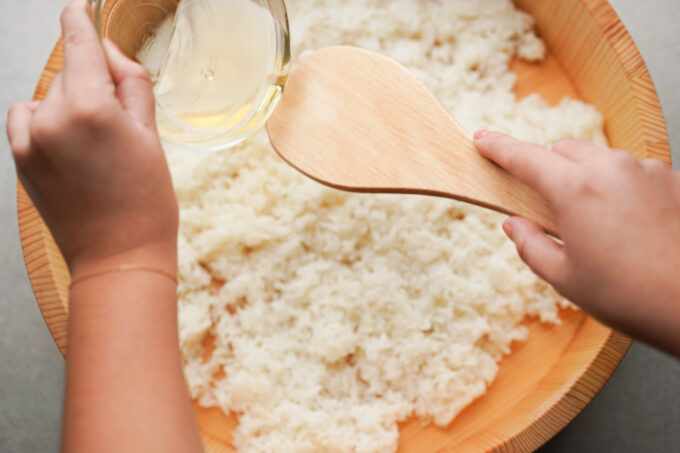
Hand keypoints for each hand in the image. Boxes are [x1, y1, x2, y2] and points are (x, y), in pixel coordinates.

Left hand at [6, 0, 177, 276]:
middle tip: (120, 120)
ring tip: (97, 145)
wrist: (119, 256)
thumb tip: (109, 52)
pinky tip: (72, 149)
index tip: (77, 8)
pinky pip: (28, 119)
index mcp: (91, 107)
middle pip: (69, 72)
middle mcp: (52, 117)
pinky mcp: (19, 159)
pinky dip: (46, 122)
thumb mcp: (151, 135)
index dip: (79, 20)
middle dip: (91, 81)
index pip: (79, 43)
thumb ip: (131, 83)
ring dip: (69, 104)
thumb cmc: (145, 201)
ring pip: (48, 96)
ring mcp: (30, 139)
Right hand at [474, 131, 679, 355]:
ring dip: (588, 179)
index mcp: (575, 190)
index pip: (524, 157)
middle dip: (550, 172)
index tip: (482, 140)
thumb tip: (515, 224)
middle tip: (552, 209)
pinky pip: (633, 172)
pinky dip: (621, 188)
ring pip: (601, 160)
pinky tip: (630, 226)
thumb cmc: (629, 296)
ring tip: (598, 225)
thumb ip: (530, 245)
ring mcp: (646, 170)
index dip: (498, 147)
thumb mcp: (564, 278)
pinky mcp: (672, 180)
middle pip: (564, 151)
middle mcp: (611, 168)